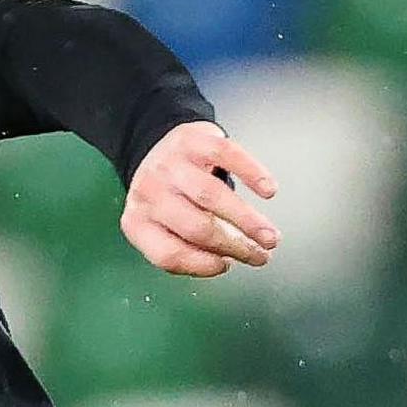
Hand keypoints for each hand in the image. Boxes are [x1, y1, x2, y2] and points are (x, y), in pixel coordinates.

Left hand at [122, 122, 279, 276]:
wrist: (156, 148)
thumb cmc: (168, 196)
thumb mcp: (163, 225)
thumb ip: (185, 245)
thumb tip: (223, 260)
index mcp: (138, 222)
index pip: (168, 253)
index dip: (202, 264)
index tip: (227, 266)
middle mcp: (149, 193)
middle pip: (196, 227)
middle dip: (235, 245)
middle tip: (262, 254)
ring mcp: (170, 165)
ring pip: (211, 196)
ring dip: (247, 219)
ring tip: (269, 235)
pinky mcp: (193, 140)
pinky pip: (226, 155)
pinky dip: (251, 173)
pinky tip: (268, 191)